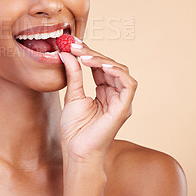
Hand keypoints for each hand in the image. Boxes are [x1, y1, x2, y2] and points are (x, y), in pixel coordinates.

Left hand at [59, 38, 137, 163]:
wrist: (76, 151)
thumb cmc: (75, 128)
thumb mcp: (72, 95)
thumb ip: (73, 74)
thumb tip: (67, 53)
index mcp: (104, 91)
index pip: (100, 66)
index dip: (88, 53)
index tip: (72, 43)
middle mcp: (115, 94)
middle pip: (110, 65)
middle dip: (93, 53)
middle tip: (75, 46)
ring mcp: (121, 101)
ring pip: (120, 71)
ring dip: (102, 60)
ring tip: (84, 56)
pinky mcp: (124, 108)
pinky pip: (129, 84)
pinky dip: (117, 72)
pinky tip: (101, 65)